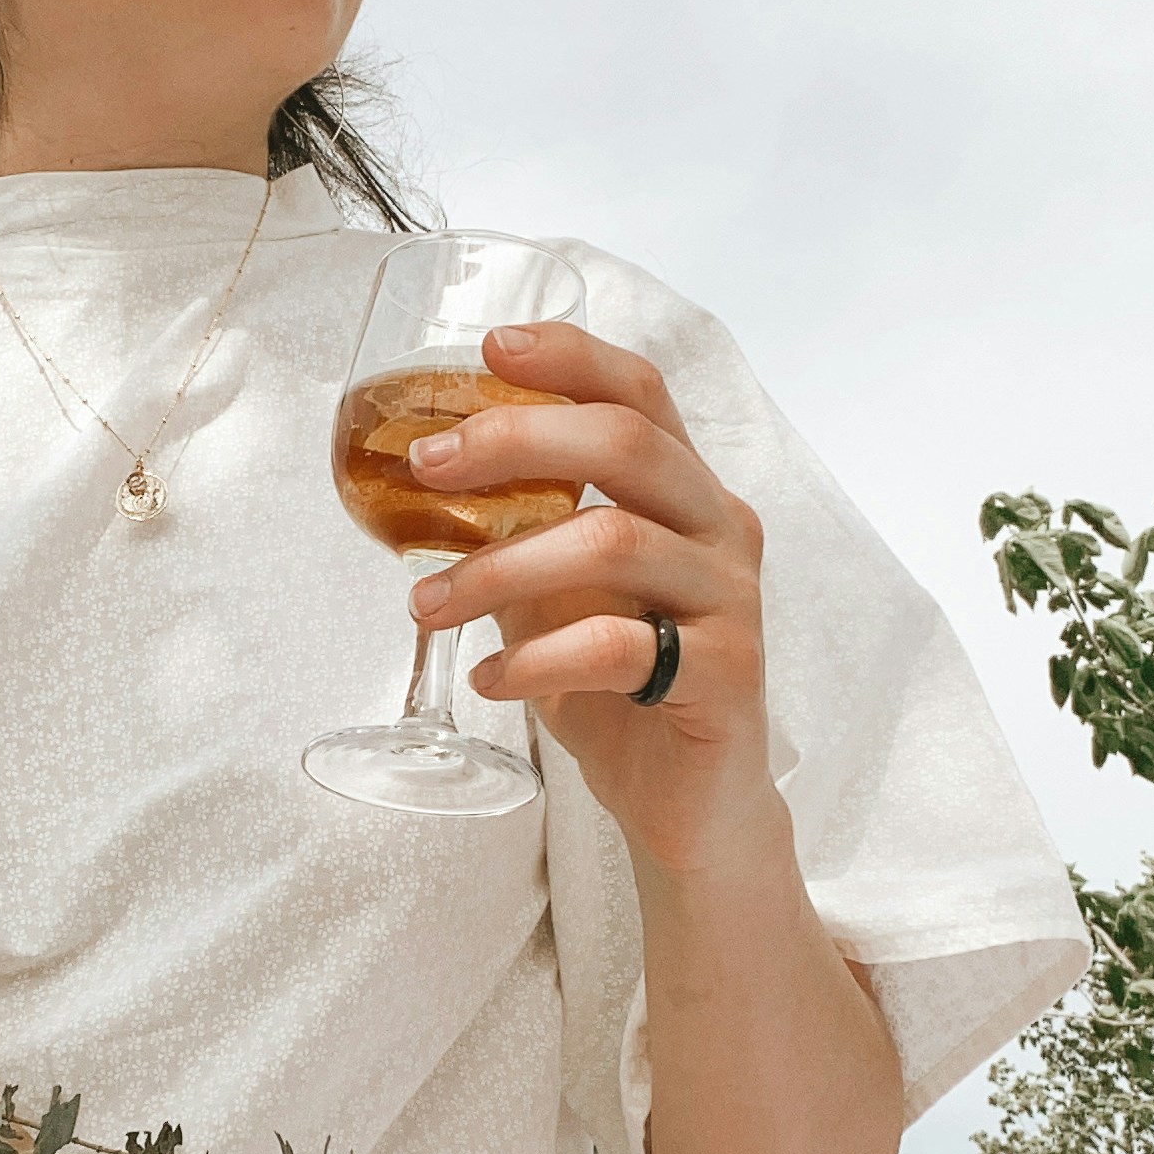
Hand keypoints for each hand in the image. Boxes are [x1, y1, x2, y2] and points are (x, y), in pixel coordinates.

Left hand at [404, 324, 774, 872]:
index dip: (571, 358)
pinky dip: (538, 660)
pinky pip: (619, 647)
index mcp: (686, 495)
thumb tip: (423, 485)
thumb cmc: (623, 689)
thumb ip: (520, 537)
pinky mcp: (724, 676)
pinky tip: (491, 679)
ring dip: (500, 568)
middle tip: (426, 467)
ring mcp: (730, 601)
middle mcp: (721, 530)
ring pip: (614, 541)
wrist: (693, 806)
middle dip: (514, 440)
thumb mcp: (559, 598)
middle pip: (627, 443)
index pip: (641, 394)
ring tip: (425, 607)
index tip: (490, 347)